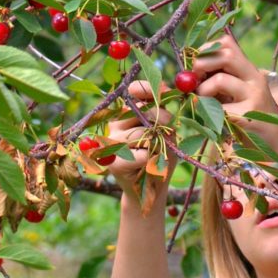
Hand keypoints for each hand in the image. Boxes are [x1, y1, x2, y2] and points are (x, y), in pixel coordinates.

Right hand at [105, 81, 175, 197]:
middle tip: (163, 139)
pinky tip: (146, 167)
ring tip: (153, 156)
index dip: (147, 89)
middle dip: (162, 123)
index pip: (134, 91)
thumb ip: (163, 111)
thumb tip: (163, 88)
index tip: (159, 96)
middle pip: (143, 111)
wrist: (151, 189)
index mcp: (126, 114)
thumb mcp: (167, 132)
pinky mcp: (113, 162)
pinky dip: (152, 162)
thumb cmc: (159, 157)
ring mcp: (111, 142)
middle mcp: (114, 124)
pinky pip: (142, 155)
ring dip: (156, 146)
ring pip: (143, 134)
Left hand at [190, 34, 277, 144]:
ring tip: (203, 103)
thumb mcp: (234, 93)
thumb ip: (215, 79)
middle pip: (226, 54)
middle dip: (201, 65)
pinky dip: (208, 113)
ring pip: (220, 80)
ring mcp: (254, 96)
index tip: (196, 66)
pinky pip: (220, 109)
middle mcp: (254, 77)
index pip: (227, 43)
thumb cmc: (246, 116)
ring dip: (203, 91)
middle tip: (194, 82)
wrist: (275, 140)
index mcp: (248, 69)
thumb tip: (187, 74)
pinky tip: (212, 120)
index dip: (206, 50)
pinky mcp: (249, 115)